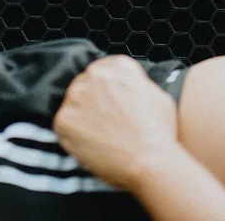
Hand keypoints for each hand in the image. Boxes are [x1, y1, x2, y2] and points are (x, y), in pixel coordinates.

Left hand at [53, 56, 178, 189]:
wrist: (150, 159)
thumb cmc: (160, 133)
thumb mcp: (158, 95)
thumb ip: (138, 85)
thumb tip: (131, 89)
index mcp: (118, 65)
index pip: (104, 71)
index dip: (107, 90)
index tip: (110, 104)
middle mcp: (94, 74)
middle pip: (86, 85)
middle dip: (92, 103)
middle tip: (104, 124)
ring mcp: (76, 95)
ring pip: (73, 105)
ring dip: (82, 118)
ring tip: (99, 139)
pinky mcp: (64, 118)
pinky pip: (63, 126)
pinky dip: (73, 138)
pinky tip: (90, 147)